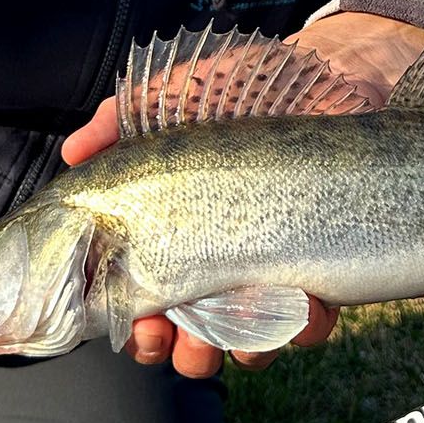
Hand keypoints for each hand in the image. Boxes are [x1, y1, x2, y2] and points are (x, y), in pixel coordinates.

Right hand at [59, 11, 423, 374]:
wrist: (350, 74)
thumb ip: (125, 117)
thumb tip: (73, 150)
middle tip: (159, 340)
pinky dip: (298, 326)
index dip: (128, 315)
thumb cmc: (258, 84)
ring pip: (241, 335)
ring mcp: (273, 264)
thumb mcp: (185, 90)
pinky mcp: (325, 269)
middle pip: (186, 325)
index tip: (128, 323)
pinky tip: (296, 308)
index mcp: (179, 224)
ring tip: (215, 342)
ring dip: (223, 348)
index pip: (142, 286)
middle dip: (170, 346)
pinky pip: (309, 321)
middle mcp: (223, 252)